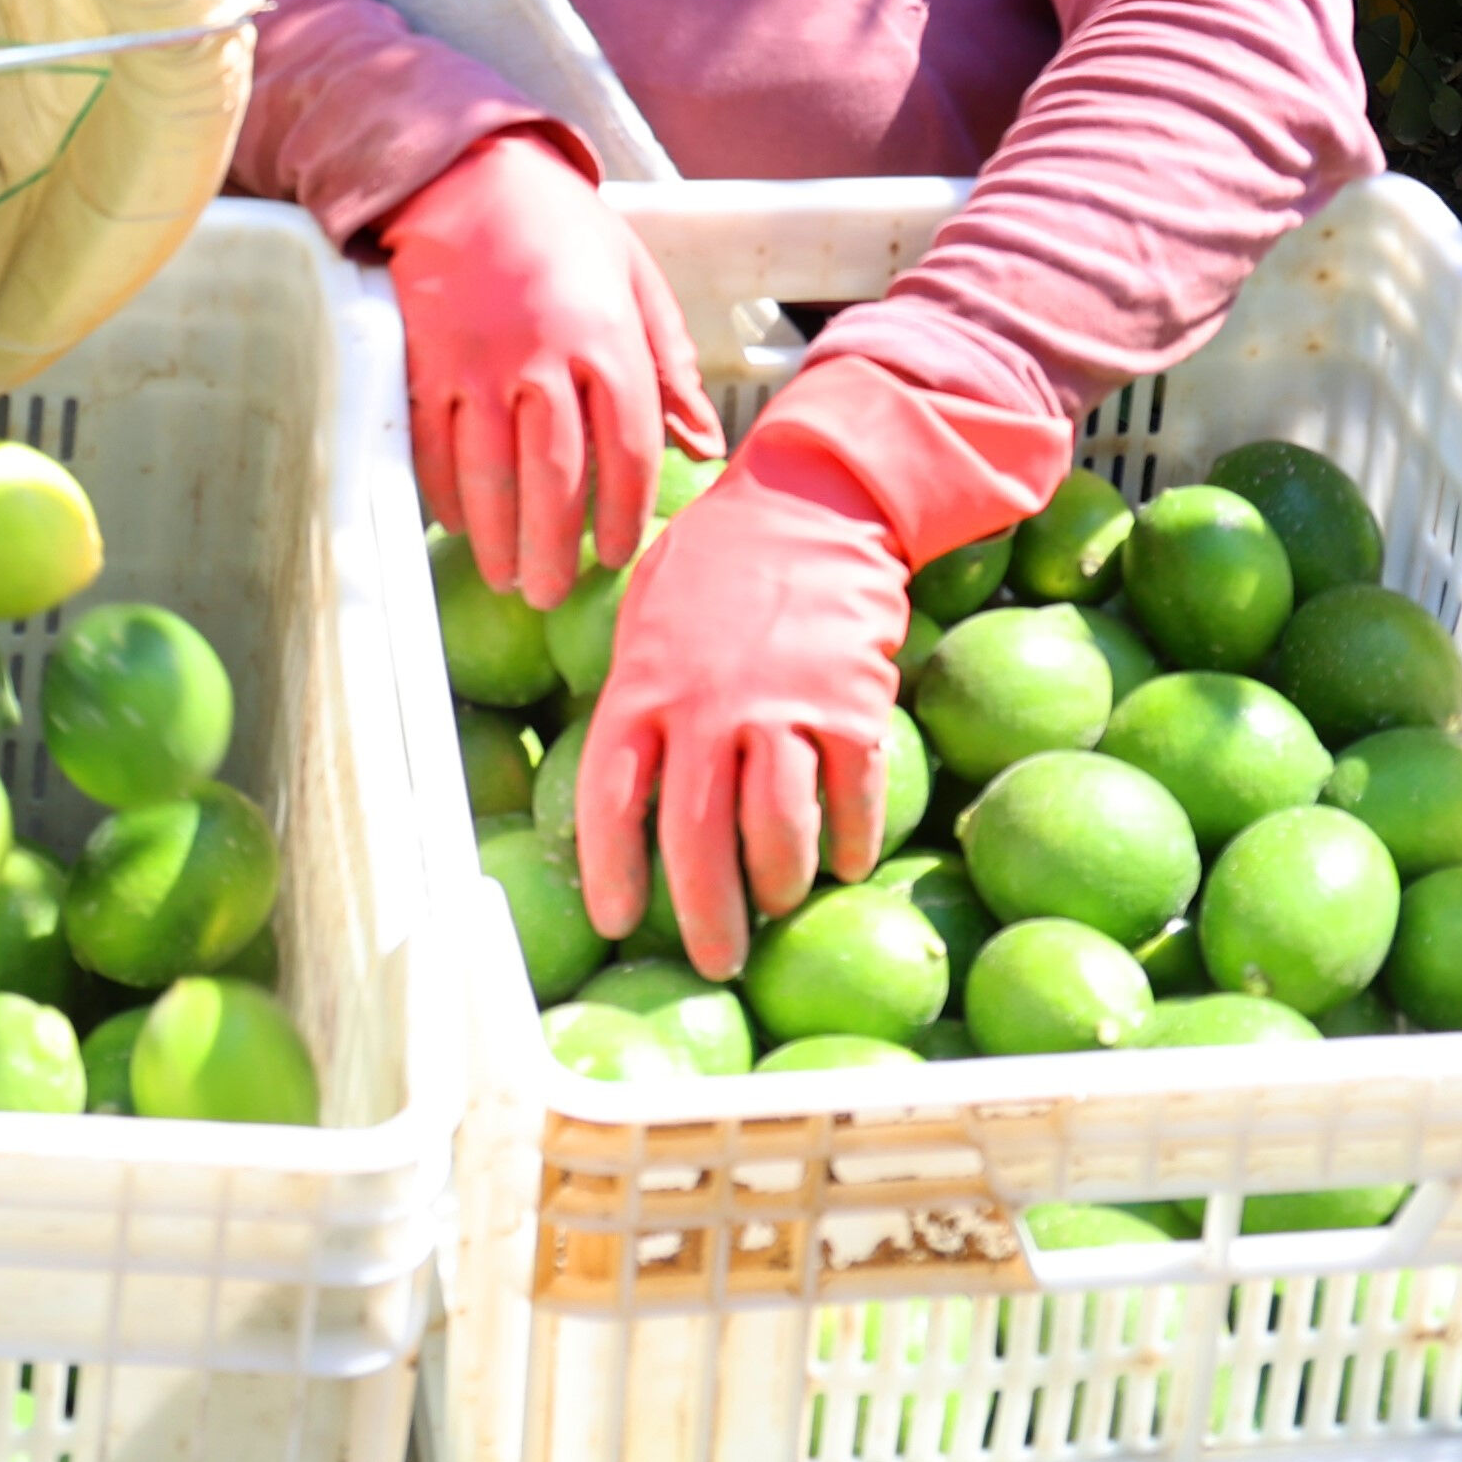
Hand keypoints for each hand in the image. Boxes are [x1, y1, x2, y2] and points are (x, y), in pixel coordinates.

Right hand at [376, 127, 717, 609]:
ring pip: (490, 476)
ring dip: (499, 538)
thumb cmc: (564, 226)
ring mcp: (477, 367)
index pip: (626, 451)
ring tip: (507, 578)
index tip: (617, 555)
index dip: (623, 515)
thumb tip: (705, 448)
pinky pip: (434, 448)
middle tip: (551, 593)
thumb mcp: (637, 279)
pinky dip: (447, 495)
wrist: (465, 173)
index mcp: (606, 341)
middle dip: (554, 549)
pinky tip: (462, 524)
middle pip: (554, 479)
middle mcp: (543, 361)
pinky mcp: (424, 366)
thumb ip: (670, 367)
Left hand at [575, 429, 906, 975]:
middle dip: (707, 915)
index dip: (609, 871)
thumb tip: (622, 767)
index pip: (612, 801)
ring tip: (779, 905)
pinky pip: (851, 798)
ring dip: (779, 885)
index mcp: (642, 689)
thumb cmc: (717, 558)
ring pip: (778, 833)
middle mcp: (706, 710)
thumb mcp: (647, 616)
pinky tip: (848, 864)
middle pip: (699, 841)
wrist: (812, 502)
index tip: (615, 922)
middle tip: (716, 959)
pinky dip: (851, 840)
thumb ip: (635, 693)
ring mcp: (782, 711)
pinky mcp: (851, 707)